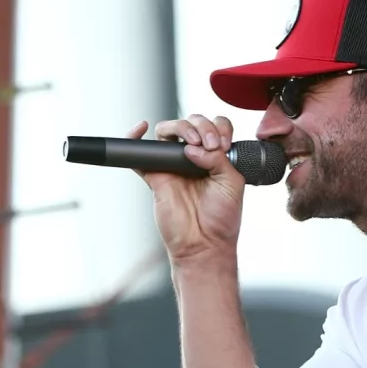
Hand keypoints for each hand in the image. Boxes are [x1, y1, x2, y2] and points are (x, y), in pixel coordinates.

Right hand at [129, 115, 244, 262]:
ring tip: (193, 143)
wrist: (205, 244)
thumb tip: (194, 147)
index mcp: (215, 157)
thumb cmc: (221, 218)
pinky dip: (134, 137)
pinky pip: (138, 154)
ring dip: (181, 128)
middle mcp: (193, 158)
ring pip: (167, 131)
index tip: (224, 145)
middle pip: (190, 123)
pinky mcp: (154, 176)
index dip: (219, 128)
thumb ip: (219, 159)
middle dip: (202, 126)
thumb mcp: (232, 183)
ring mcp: (173, 165)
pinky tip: (141, 128)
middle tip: (211, 145)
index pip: (215, 126)